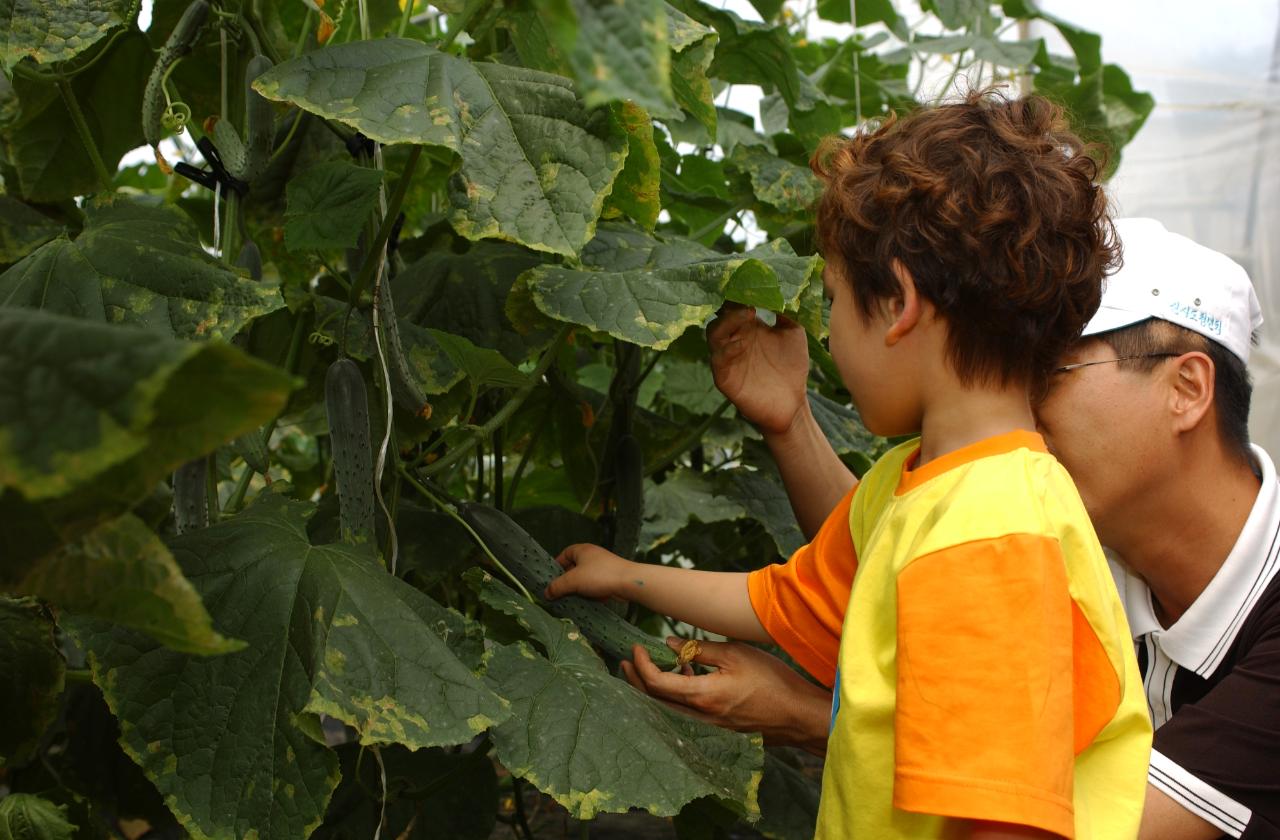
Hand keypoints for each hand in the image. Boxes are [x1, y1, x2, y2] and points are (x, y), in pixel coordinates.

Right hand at [546, 543, 632, 600]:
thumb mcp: (573, 581)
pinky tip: (590, 602)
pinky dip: (592, 593)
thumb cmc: (599, 576)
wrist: (629, 582)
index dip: (557, 565)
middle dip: (568, 581)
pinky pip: (596, 585)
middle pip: (574, 568)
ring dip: (580, 589)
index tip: (552, 579)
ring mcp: (603, 567)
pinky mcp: (611, 578)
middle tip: (560, 593)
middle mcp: (592, 556)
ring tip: (574, 600)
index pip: (564, 554)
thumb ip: (557, 586)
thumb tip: (546, 593)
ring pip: (585, 579)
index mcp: (582, 549)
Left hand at [621, 637, 831, 754]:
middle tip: (625, 661)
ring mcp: (707, 727)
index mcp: (702, 696)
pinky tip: (683, 677)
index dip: (641, 664)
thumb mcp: (735, 654)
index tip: (636, 647)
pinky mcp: (715, 729)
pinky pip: (683, 714)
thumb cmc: (771, 680)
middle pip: (653, 702)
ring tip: (647, 667)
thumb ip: (699, 649)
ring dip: (652, 690)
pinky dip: (673, 696)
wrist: (797, 714)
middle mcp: (699, 717)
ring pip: (666, 711)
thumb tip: (671, 643)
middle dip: (634, 680)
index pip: (656, 683)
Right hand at [707, 304, 810, 436]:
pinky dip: (726, 350)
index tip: (748, 282)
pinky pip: (717, 360)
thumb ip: (784, 313)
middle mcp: (734, 339)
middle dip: (730, 305)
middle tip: (747, 298)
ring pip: (713, 334)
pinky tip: (741, 344)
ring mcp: (727, 358)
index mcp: (748, 327)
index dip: (737, 294)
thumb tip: (778, 291)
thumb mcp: (793, 333)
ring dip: (727, 323)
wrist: (792, 403)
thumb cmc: (792, 367)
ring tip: (746, 314)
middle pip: (720, 316)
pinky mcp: (724, 377)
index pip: (734, 306)